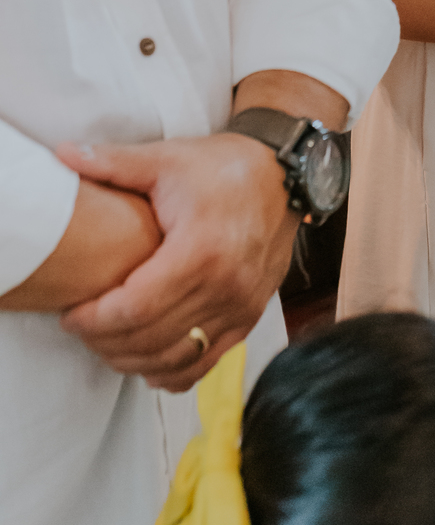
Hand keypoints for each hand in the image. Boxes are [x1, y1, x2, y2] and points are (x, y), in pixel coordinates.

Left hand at [55, 133, 298, 391]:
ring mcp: (242, 306)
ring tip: (106, 341)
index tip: (71, 315)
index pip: (136, 308)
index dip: (95, 320)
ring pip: (176, 359)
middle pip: (151, 340)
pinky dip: (172, 371)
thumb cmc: (222, 167)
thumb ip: (111, 162)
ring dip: (133, 360)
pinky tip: (147, 359)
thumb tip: (60, 153)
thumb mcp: (166, 159)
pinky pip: (206, 363)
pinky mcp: (250, 316)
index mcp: (201, 249)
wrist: (284, 176)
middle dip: (105, 342)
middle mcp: (227, 285)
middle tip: (81, 328)